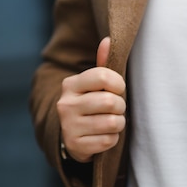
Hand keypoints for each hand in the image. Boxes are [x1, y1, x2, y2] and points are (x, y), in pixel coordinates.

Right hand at [56, 37, 125, 161]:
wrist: (73, 136)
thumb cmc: (91, 104)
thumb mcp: (95, 85)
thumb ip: (104, 64)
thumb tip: (109, 40)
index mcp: (70, 84)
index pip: (103, 76)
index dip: (119, 84)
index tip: (119, 89)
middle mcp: (66, 104)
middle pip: (110, 102)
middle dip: (121, 106)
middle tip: (116, 108)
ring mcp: (69, 127)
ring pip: (112, 123)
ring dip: (119, 123)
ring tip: (111, 121)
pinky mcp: (76, 146)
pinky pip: (109, 140)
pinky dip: (112, 139)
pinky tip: (103, 135)